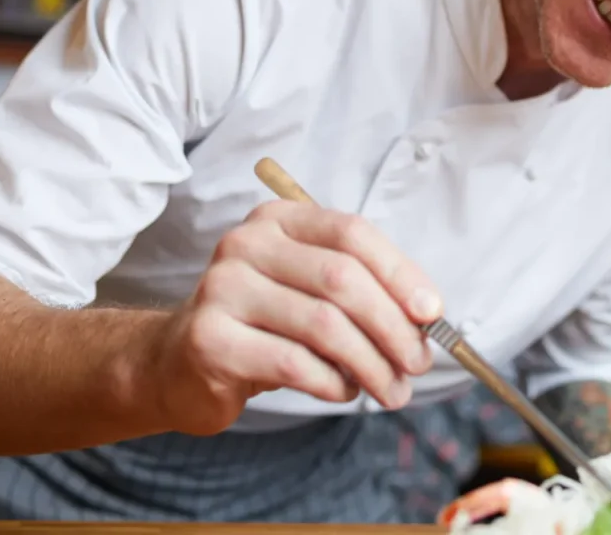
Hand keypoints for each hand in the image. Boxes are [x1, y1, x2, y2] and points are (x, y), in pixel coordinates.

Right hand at [146, 199, 442, 434]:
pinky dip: (333, 382)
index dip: (400, 273)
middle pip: (342, 279)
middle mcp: (246, 244)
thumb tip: (427, 318)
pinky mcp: (210, 339)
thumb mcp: (311, 292)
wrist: (177, 362)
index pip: (352, 234)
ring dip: (371, 364)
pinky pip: (294, 362)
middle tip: (418, 363)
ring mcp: (222, 288)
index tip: (432, 313)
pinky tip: (345, 391)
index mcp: (279, 220)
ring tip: (392, 389)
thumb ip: (363, 291)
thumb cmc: (263, 325)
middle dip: (393, 326)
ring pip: (323, 325)